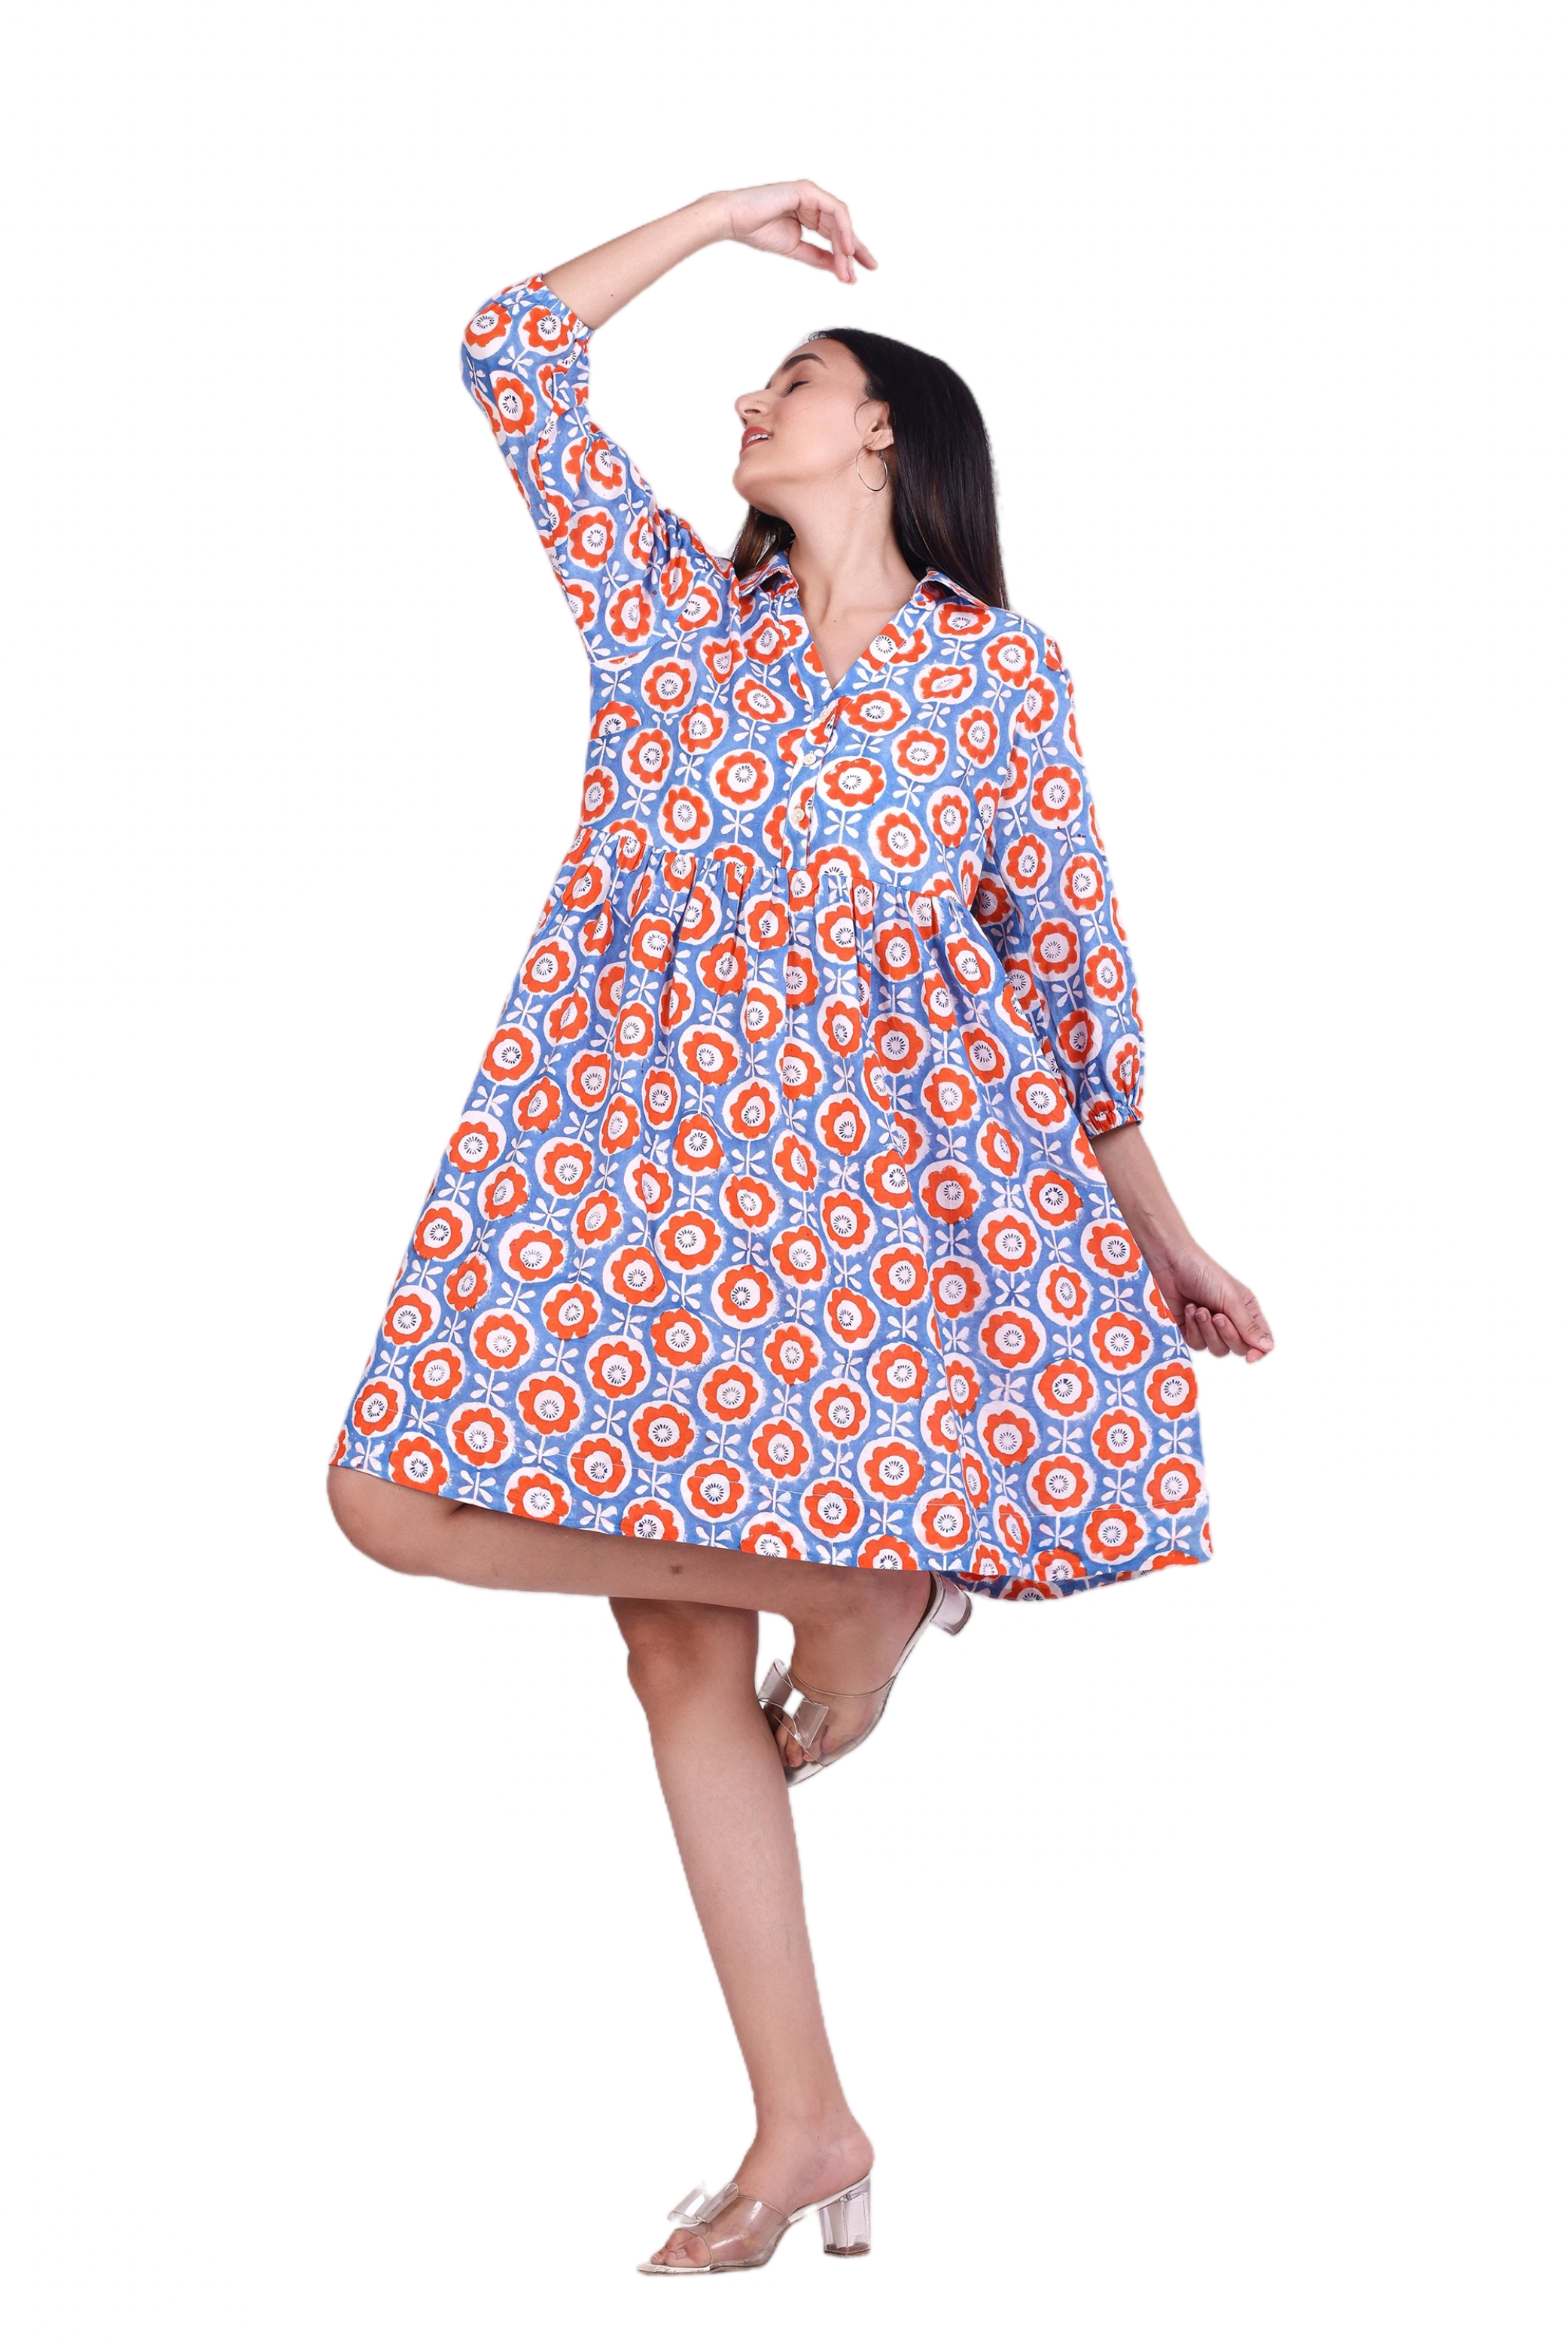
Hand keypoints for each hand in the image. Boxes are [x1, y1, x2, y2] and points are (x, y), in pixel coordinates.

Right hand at [719, 176, 881, 289]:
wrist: (732, 220)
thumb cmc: (756, 231)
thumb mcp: (794, 249)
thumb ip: (817, 258)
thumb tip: (841, 271)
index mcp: (808, 213)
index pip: (835, 234)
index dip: (850, 254)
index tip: (860, 274)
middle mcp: (813, 201)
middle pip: (843, 227)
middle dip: (858, 250)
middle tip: (872, 269)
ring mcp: (811, 193)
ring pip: (841, 221)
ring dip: (848, 248)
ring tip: (852, 270)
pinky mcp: (808, 190)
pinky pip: (834, 212)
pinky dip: (842, 232)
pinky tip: (846, 251)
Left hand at [1149, 1240, 1278, 1368]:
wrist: (1173, 1262)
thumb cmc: (1207, 1273)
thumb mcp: (1232, 1299)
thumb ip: (1249, 1326)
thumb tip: (1268, 1347)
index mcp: (1250, 1312)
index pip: (1263, 1343)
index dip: (1258, 1354)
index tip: (1249, 1358)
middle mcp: (1234, 1322)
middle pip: (1239, 1349)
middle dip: (1226, 1334)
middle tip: (1217, 1315)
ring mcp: (1212, 1327)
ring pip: (1217, 1350)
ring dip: (1206, 1331)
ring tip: (1200, 1309)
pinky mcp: (1193, 1329)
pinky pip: (1197, 1344)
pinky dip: (1192, 1328)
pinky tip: (1189, 1308)